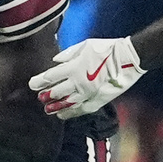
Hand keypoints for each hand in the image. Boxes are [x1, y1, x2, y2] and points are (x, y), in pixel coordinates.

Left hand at [28, 37, 144, 118]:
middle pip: (56, 92)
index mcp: (73, 67)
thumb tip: (55, 61)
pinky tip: (63, 116)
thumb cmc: (107, 48)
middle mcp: (78, 82)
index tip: (32, 84)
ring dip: (55, 108)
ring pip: (67, 104)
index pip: (50, 77)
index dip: (39, 82)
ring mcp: (89, 93)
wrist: (130, 58)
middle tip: (40, 98)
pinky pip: (82, 109)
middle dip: (45, 96)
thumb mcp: (84, 46)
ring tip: (48, 110)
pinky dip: (71, 113)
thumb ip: (68, 55)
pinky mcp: (99, 100)